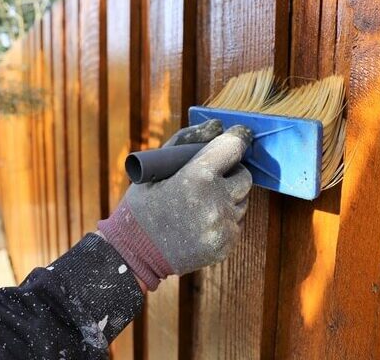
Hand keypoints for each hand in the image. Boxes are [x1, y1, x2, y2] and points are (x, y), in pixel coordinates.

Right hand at [98, 121, 252, 290]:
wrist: (134, 252)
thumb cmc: (143, 204)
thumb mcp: (156, 167)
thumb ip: (188, 141)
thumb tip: (218, 126)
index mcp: (198, 177)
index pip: (234, 147)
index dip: (236, 139)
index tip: (237, 136)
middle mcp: (216, 201)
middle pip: (245, 176)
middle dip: (231, 172)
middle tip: (210, 177)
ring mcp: (223, 226)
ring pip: (242, 201)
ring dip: (228, 197)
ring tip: (199, 204)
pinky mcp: (225, 245)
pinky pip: (236, 223)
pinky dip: (224, 219)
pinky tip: (200, 222)